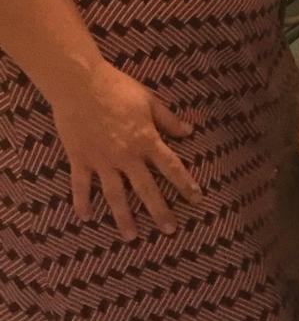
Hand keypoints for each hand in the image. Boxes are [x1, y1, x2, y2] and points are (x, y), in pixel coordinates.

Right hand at [47, 60, 200, 238]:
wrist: (80, 84)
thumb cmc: (117, 88)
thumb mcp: (150, 101)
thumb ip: (168, 119)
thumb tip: (189, 131)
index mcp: (147, 141)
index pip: (171, 168)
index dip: (185, 184)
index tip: (196, 199)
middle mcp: (127, 156)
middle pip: (147, 189)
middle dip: (160, 211)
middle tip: (170, 230)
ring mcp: (102, 161)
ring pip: (116, 195)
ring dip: (124, 217)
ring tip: (132, 237)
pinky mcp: (80, 159)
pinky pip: (82, 186)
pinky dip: (83, 202)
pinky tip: (86, 218)